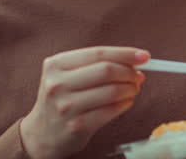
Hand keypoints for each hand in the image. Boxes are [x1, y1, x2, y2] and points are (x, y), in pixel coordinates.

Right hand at [20, 46, 148, 158]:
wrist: (41, 133)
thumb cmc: (62, 99)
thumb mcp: (67, 75)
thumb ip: (96, 65)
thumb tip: (135, 63)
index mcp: (56, 64)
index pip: (98, 53)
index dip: (125, 53)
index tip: (144, 56)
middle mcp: (58, 84)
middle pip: (106, 70)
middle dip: (129, 72)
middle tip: (139, 76)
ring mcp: (66, 106)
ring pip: (111, 91)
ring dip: (130, 89)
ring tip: (133, 89)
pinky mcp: (76, 126)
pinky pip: (110, 111)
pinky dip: (125, 104)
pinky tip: (127, 102)